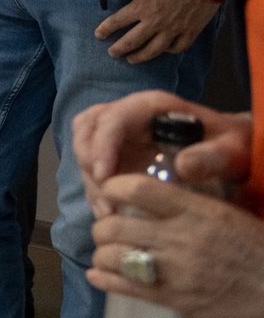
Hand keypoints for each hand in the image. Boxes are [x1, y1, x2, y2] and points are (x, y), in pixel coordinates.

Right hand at [76, 93, 250, 217]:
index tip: (104, 176)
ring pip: (84, 146)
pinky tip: (108, 211)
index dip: (102, 145)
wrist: (230, 149)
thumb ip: (213, 156)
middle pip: (87, 128)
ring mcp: (120, 135)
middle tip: (105, 193)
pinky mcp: (117, 154)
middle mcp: (129, 116)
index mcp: (152, 107)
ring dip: (89, 178)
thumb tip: (182, 167)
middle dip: (88, 160)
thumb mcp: (232, 149)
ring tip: (108, 210)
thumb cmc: (231, 145)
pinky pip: (93, 166)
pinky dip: (94, 188)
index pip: (113, 118)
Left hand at [87, 174, 263, 317]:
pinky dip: (104, 280)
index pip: (139, 189)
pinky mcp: (175, 301)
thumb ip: (193, 208)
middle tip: (108, 232)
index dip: (114, 188)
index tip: (110, 193)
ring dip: (103, 255)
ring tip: (108, 256)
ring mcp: (175, 272)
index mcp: (199, 212)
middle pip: (114, 225)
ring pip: (113, 257)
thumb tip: (157, 200)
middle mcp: (181, 238)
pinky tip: (97, 276)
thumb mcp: (231, 219)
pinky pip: (126, 287)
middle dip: (102, 228)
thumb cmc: (262, 255)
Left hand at [93, 0, 219, 63]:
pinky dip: (169, 51)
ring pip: (153, 50)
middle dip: (119, 49)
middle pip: (132, 42)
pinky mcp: (191, 32)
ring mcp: (173, 30)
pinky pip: (178, 47)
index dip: (106, 29)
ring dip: (140, 57)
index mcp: (141, 7)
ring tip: (132, 59)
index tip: (99, 35)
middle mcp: (154, 22)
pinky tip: (163, 50)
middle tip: (112, 53)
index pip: (117, 22)